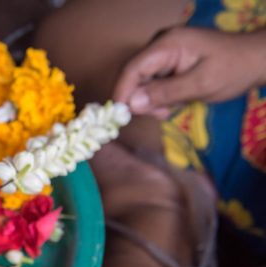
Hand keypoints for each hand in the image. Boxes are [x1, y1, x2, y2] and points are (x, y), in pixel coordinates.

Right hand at [114, 27, 265, 117]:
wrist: (256, 60)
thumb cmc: (233, 69)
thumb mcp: (200, 85)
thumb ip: (165, 93)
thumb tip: (132, 104)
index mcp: (167, 44)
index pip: (133, 69)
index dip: (122, 93)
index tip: (119, 117)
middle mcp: (160, 44)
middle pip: (134, 75)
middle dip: (140, 99)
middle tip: (160, 114)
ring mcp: (163, 52)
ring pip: (142, 81)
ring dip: (152, 100)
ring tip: (172, 108)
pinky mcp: (168, 61)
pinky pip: (152, 81)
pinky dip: (159, 96)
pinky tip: (175, 101)